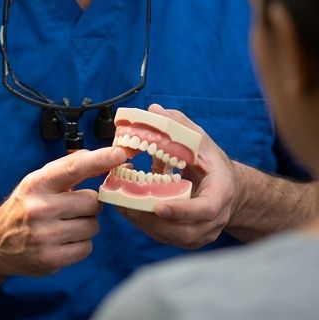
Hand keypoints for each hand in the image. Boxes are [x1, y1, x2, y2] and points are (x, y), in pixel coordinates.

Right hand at [0, 146, 126, 275]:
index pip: (72, 168)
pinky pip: (87, 247)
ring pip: (93, 226)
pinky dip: (80, 244)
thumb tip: (104, 157)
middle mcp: (39, 208)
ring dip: (85, 225)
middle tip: (72, 208)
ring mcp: (45, 235)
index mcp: (35, 184)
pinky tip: (62, 241)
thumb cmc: (24, 207)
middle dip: (89, 205)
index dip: (99, 159)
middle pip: (92, 201)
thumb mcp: (36, 183)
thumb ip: (67, 170)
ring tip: (64, 226)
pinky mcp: (52, 258)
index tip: (119, 154)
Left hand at [117, 103, 237, 248]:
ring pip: (174, 237)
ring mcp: (203, 232)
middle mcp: (215, 218)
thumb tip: (154, 109)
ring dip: (146, 225)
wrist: (226, 187)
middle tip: (127, 206)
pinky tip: (127, 210)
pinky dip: (146, 226)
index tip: (159, 207)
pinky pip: (167, 237)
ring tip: (121, 206)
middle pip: (187, 231)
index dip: (183, 211)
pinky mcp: (190, 238)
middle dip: (154, 221)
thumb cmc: (210, 162)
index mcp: (221, 193)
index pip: (206, 209)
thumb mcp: (200, 140)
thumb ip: (179, 126)